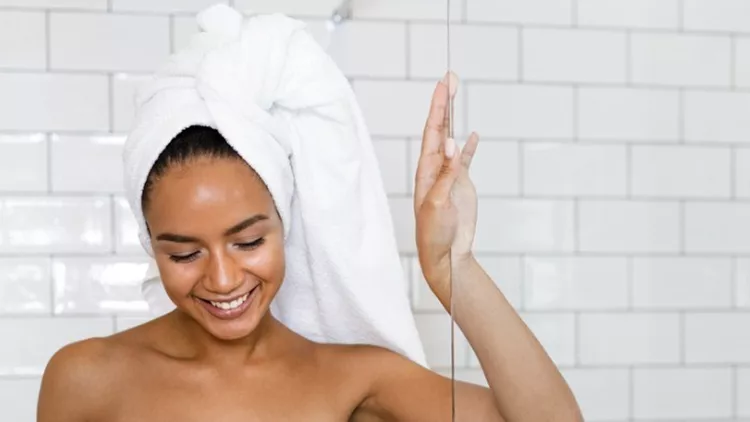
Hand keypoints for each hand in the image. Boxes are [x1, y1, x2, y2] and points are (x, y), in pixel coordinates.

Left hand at [414, 72, 479, 305]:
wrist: (444, 255)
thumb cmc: (434, 233)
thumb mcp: (439, 203)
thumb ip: (447, 174)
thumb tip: (453, 144)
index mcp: (426, 169)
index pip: (433, 131)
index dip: (438, 107)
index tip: (443, 84)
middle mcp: (436, 168)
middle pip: (441, 129)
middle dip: (445, 103)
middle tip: (450, 78)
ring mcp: (449, 175)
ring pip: (453, 140)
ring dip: (455, 119)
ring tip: (457, 96)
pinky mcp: (461, 185)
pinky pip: (465, 160)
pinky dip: (469, 146)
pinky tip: (473, 134)